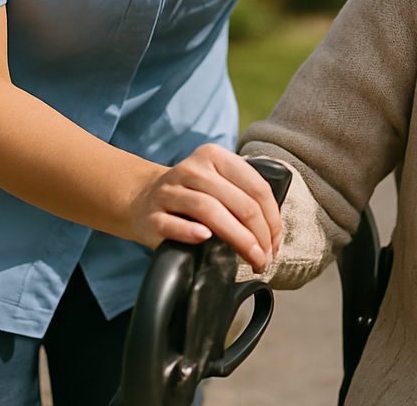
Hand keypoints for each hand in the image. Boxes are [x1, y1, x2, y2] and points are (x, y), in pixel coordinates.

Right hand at [128, 144, 282, 271]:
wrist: (140, 198)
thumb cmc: (191, 195)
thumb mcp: (216, 183)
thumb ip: (243, 195)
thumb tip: (274, 231)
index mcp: (214, 157)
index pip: (256, 186)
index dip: (272, 218)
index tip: (277, 242)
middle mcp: (191, 170)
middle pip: (237, 201)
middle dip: (259, 234)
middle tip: (267, 257)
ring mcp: (169, 192)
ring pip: (209, 210)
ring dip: (237, 238)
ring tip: (252, 258)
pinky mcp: (151, 216)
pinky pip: (173, 224)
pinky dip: (190, 232)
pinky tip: (205, 240)